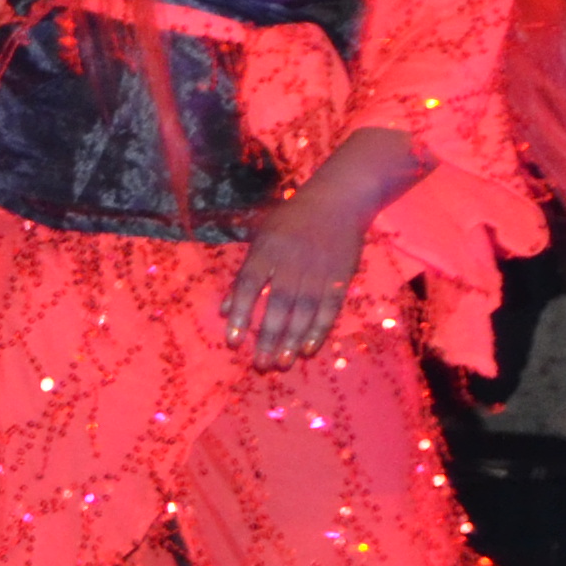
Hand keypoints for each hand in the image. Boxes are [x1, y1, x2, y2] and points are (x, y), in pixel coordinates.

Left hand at [221, 187, 365, 365]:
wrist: (338, 201)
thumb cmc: (290, 222)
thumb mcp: (260, 239)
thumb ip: (243, 275)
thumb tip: (224, 311)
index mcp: (266, 250)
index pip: (249, 285)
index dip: (241, 313)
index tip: (234, 341)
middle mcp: (292, 262)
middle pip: (279, 304)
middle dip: (269, 337)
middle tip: (261, 364)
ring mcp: (318, 270)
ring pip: (304, 310)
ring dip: (293, 339)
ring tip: (282, 363)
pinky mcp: (341, 277)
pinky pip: (329, 308)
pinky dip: (319, 329)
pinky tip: (308, 348)